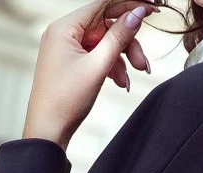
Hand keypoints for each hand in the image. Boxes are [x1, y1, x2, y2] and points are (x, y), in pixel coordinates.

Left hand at [22, 0, 158, 150]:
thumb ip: (119, 37)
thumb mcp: (98, 66)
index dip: (130, 4)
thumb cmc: (66, 100)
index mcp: (65, 27)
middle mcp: (64, 33)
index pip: (103, 4)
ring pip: (105, 44)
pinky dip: (112, 68)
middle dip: (129, 45)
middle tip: (144, 66)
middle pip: (107, 27)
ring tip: (131, 81)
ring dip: (123, 60)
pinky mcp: (72, 63)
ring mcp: (67, 49)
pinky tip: (121, 84)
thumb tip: (138, 13)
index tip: (154, 8)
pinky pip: (98, 57)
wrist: (49, 130)